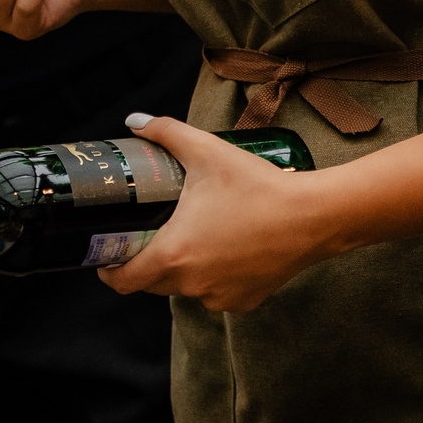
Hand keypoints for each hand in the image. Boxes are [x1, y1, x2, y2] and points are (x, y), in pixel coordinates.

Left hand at [100, 116, 333, 311]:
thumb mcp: (207, 151)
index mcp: (174, 254)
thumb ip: (166, 132)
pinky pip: (215, 292)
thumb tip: (135, 121)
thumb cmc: (257, 186)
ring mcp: (219, 297)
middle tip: (150, 232)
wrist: (313, 216)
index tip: (108, 254)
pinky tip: (226, 248)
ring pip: (186, 287)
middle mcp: (192, 284)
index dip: (110, 269)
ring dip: (183, 267)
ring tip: (194, 234)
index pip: (124, 280)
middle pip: (152, 283)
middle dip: (146, 262)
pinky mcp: (244, 302)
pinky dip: (213, 275)